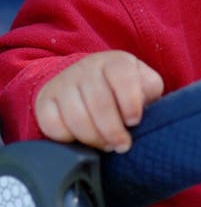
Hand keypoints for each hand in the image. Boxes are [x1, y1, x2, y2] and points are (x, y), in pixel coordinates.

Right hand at [35, 51, 163, 152]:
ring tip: (106, 145)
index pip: (122, 78)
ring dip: (94, 139)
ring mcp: (64, 83)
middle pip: (99, 103)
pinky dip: (68, 139)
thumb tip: (145, 107)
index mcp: (115, 61)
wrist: (85, 80)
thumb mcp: (143, 83)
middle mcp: (87, 68)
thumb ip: (149, 91)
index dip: (131, 103)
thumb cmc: (121, 88)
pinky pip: (53, 126)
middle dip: (113, 131)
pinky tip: (81, 140)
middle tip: (122, 145)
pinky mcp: (45, 100)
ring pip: (76, 118)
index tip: (134, 121)